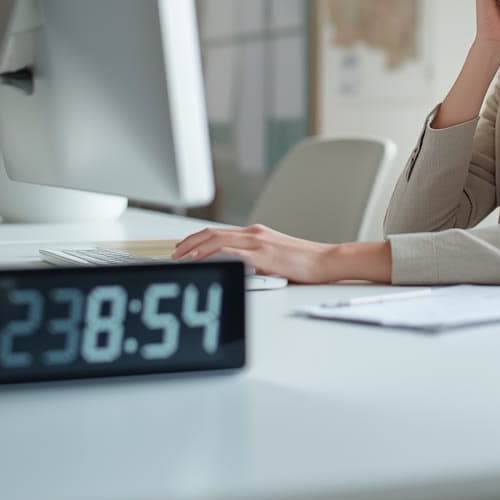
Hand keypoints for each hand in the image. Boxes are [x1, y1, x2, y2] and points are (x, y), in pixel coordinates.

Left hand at [172, 224, 332, 283]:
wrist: (325, 261)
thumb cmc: (303, 262)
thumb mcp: (273, 256)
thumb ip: (253, 257)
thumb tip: (234, 267)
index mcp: (255, 233)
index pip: (218, 232)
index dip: (196, 239)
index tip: (182, 248)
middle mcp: (254, 233)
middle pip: (212, 233)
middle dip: (188, 243)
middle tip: (174, 254)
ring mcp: (258, 243)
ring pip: (217, 239)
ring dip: (194, 249)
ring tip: (181, 259)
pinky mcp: (263, 255)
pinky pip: (231, 252)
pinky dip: (212, 255)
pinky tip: (202, 262)